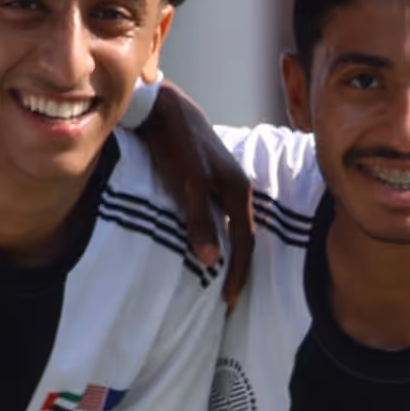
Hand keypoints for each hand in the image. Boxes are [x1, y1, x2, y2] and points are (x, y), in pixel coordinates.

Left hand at [136, 89, 253, 304]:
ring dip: (230, 253)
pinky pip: (222, 216)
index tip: (227, 301)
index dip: (236, 273)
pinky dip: (219, 236)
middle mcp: (238, 188)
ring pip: (233, 226)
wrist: (166, 109)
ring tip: (222, 278)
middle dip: (238, 268)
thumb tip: (211, 259)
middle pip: (243, 237)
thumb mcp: (187, 183)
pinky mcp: (212, 179)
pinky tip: (211, 244)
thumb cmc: (176, 145)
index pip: (243, 243)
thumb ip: (198, 220)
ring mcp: (226, 182)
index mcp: (238, 190)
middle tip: (228, 298)